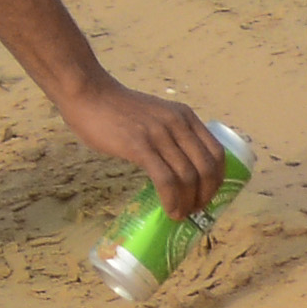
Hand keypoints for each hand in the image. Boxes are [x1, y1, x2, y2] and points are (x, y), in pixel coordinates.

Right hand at [61, 75, 228, 215]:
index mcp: (185, 116)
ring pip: (188, 177)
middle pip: (206, 168)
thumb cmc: (117, 108)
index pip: (217, 153)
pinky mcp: (140, 145)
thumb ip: (170, 133)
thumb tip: (180, 169)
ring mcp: (159, 134)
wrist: (88, 93)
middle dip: (206, 196)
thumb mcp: (155, 114)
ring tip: (180, 214)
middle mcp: (177, 123)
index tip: (209, 195)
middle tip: (195, 210)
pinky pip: (165, 180)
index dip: (218, 180)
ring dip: (188, 203)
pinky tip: (169, 210)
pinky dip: (172, 200)